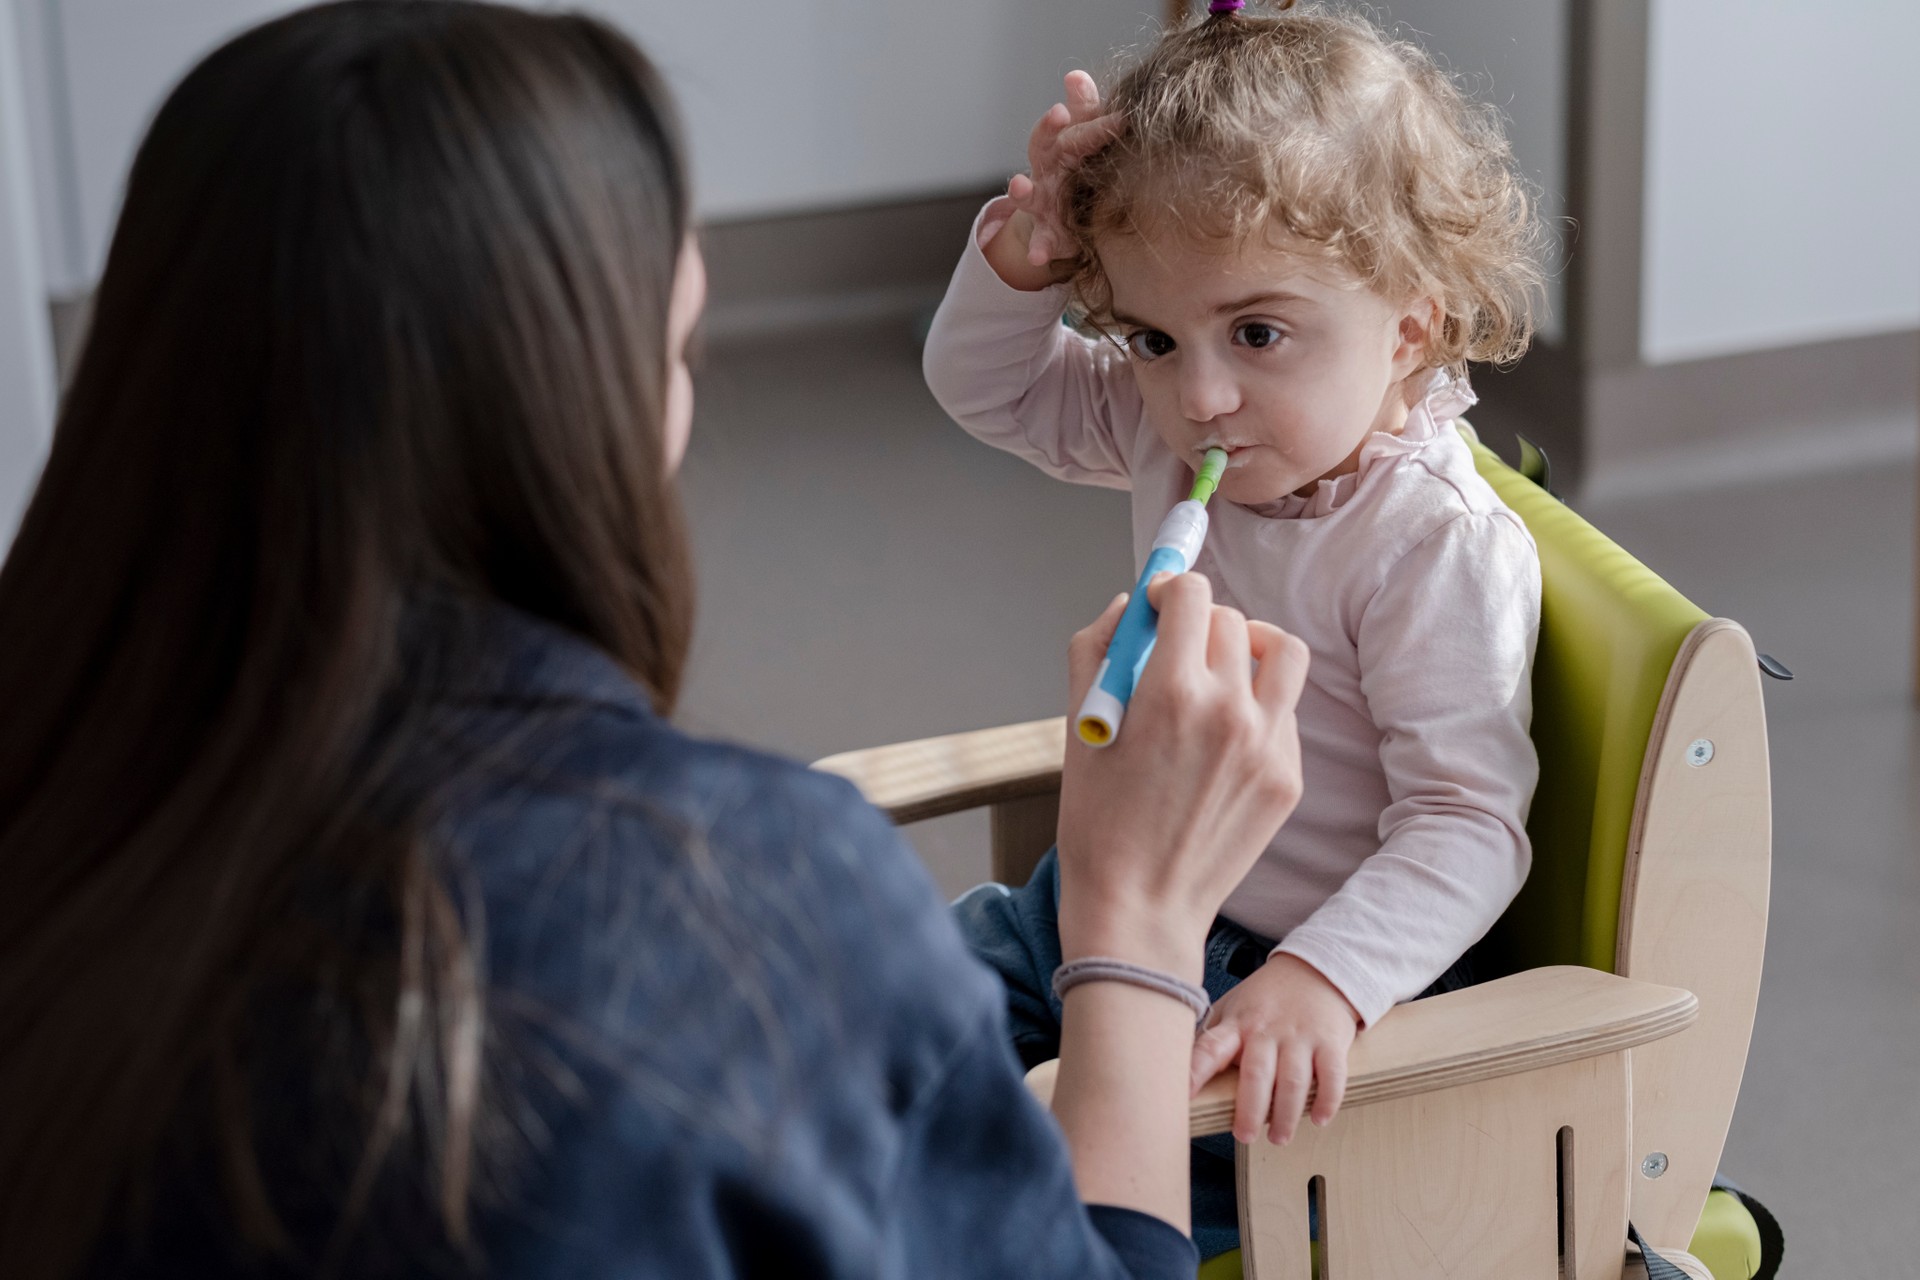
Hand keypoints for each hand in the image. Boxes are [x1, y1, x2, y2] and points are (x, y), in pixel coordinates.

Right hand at [983, 71, 1126, 288]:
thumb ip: (1086, 112)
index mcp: (1057, 147)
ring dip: (1021, 191)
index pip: (1066, 125)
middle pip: (1042, 148)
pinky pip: (1040, 244)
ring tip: (1017, 186)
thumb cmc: (1076, 172)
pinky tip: (1037, 257)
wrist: (1066, 220)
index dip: (1079, 114)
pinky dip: (1037, 249)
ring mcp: (1041, 205)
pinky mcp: (1048, 237)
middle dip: (1047, 130)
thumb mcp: (1083, 142)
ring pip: (1027, 196)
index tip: (1098, 109)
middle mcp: (1044, 173)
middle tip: (1058, 114)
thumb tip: (1076, 76)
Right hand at [1054, 573, 1308, 982]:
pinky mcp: (1288, 777)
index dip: (1171, 590)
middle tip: (1176, 650)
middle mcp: (1229, 710)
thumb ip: (1097, 650)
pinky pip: (1286, 711)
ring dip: (1252, 646)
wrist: (1141, 907)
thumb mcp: (1078, 728)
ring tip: (1227, 667)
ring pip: (1282, 651)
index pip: (1192, 594)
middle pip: (1231, 619)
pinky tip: (1224, 735)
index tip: (1159, 605)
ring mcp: (1267, 745)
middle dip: (1199, 624)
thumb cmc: (1099, 824)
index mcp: (1171, 691)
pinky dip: (1259, 704)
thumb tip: (1127, 607)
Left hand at [1190, 953, 1360, 1145]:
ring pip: (1292, 1081)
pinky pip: (1331, 1075)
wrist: (1316, 970)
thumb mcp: (1233, 1009)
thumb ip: (1213, 1039)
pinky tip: (1319, 1118)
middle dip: (1249, 1110)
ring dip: (1286, 1115)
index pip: (1211, 1047)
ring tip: (1278, 1137)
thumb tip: (1179, 1071)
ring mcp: (1300, 1036)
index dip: (1195, 1071)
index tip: (1184, 1094)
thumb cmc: (1267, 999)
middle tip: (1243, 1136)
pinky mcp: (1330, 1041)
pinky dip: (1327, 1100)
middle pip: (1256, 1074)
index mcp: (1237, 1024)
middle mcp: (1267, 1030)